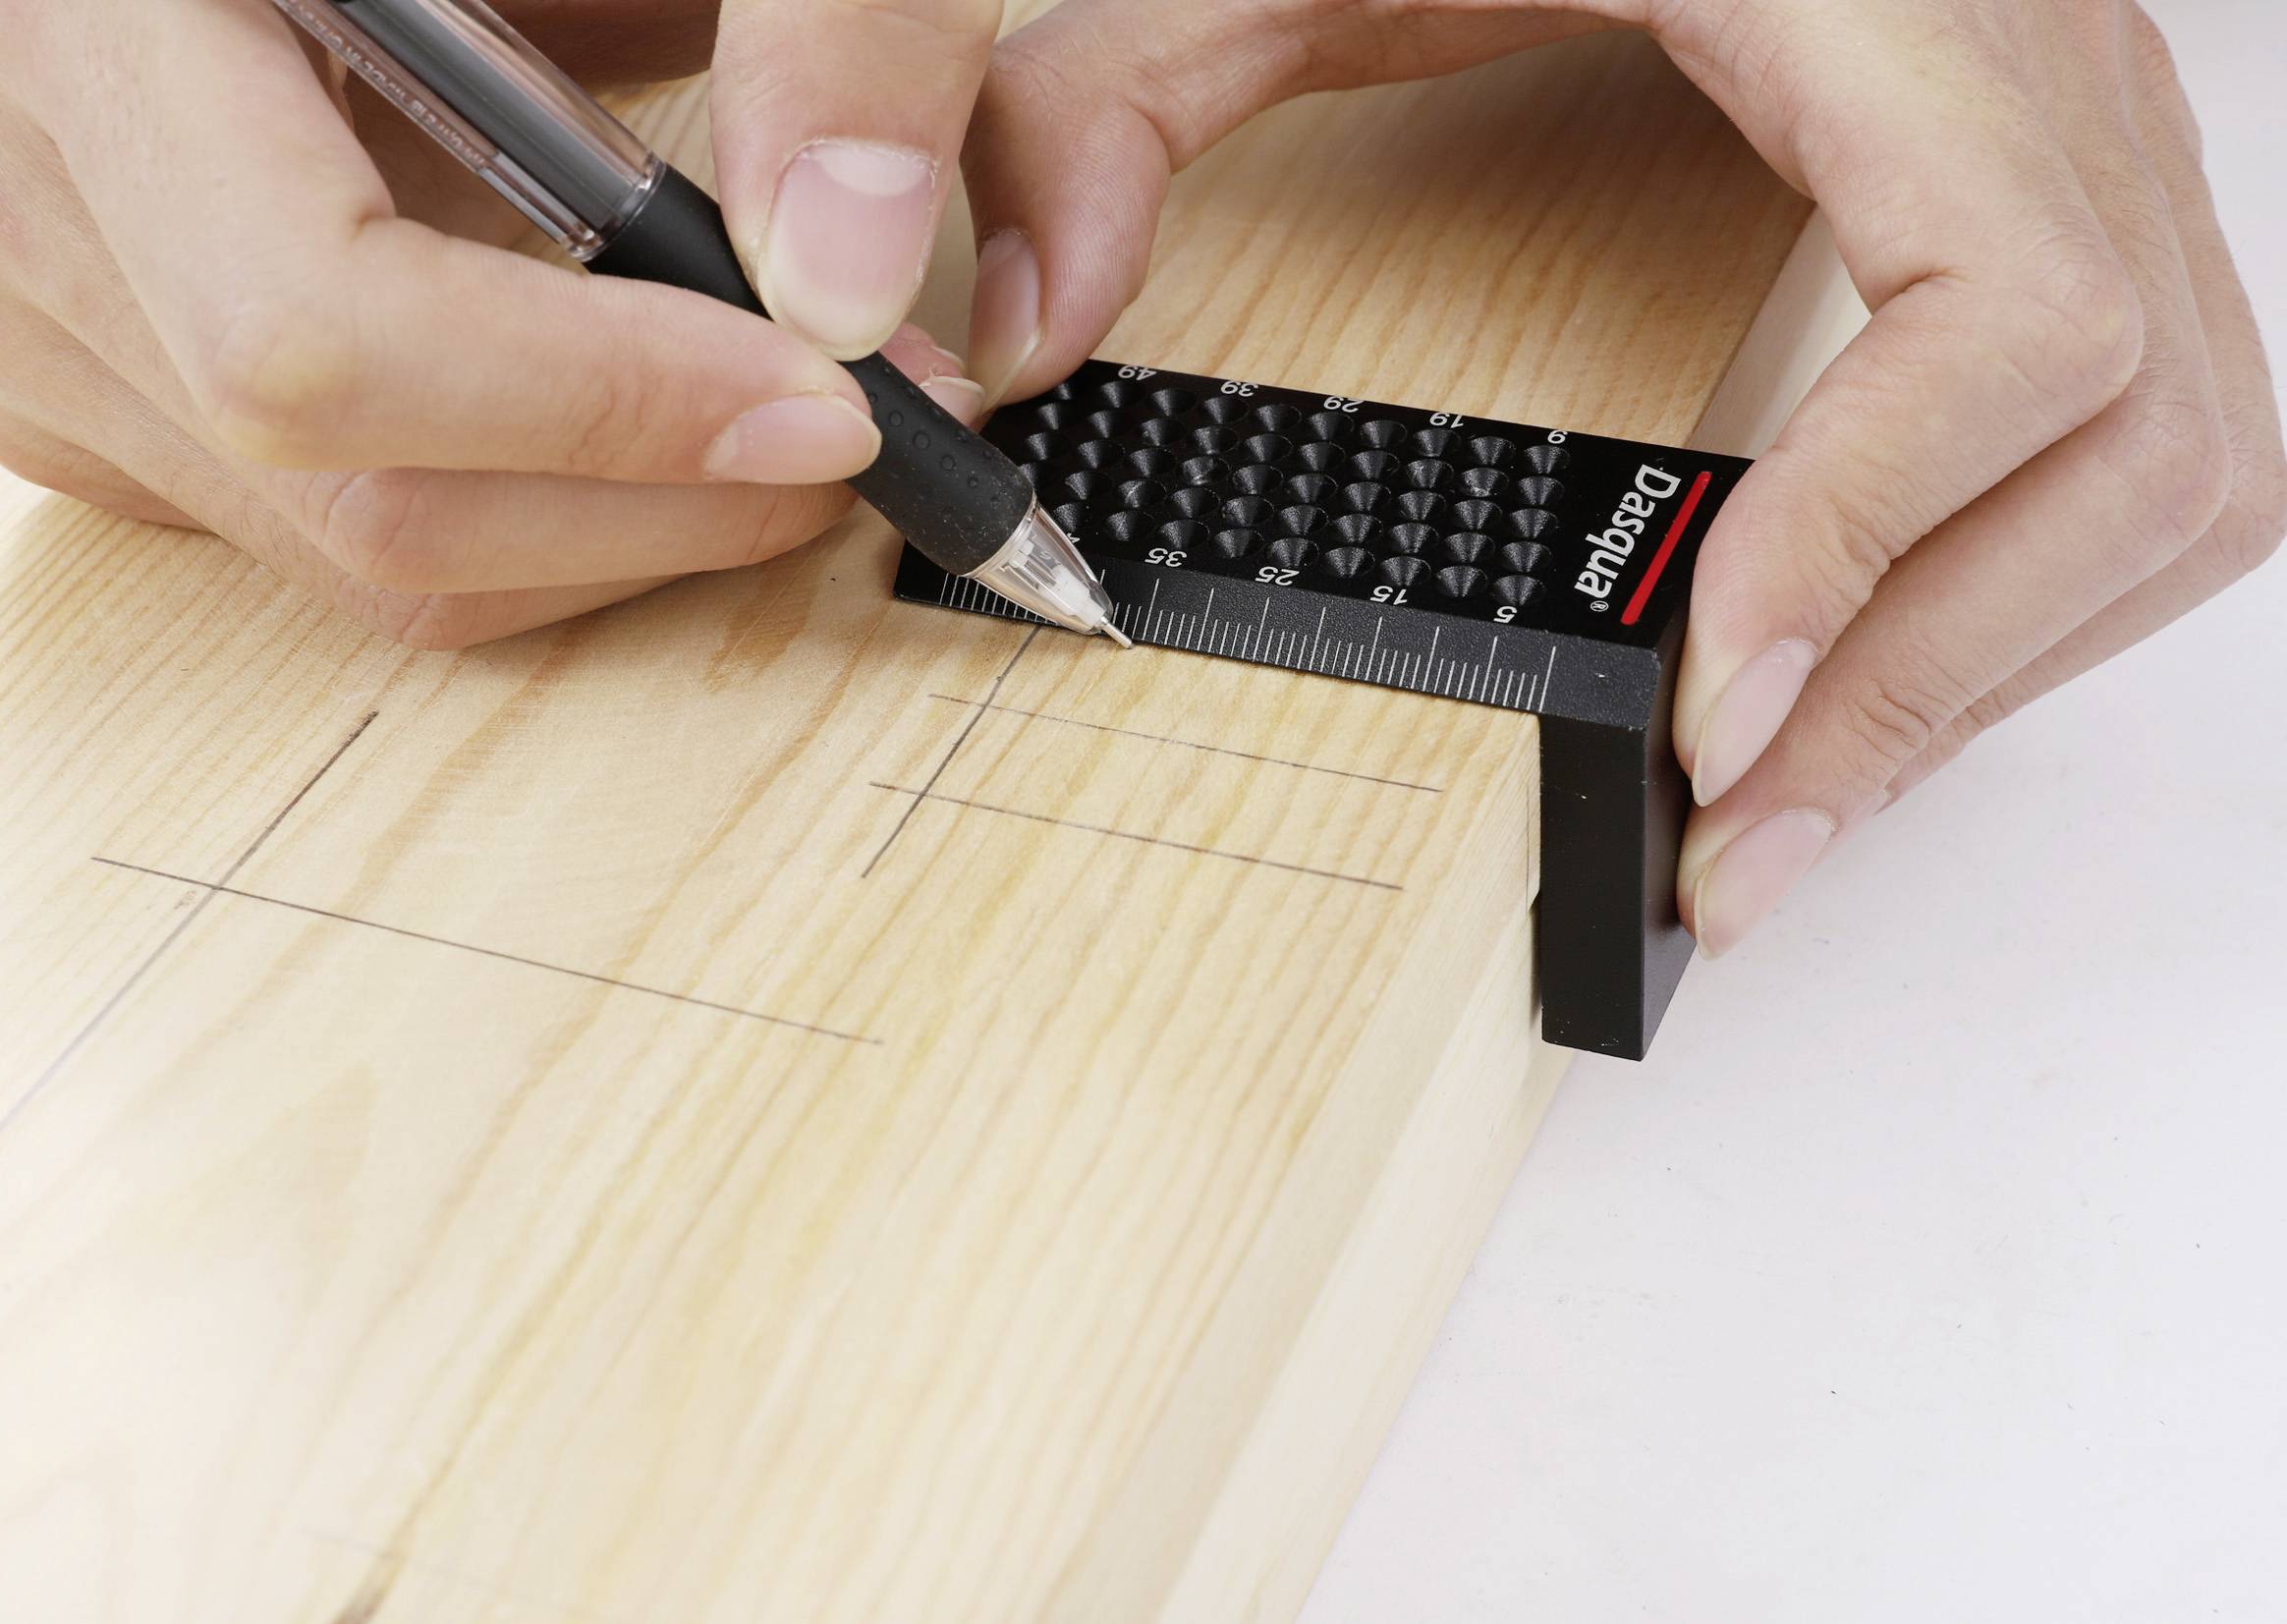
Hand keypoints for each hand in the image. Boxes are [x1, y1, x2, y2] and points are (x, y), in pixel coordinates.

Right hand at [0, 0, 984, 647]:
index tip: (821, 402)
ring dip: (616, 524)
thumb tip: (843, 287)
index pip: (319, 329)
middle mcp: (13, 187)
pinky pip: (335, 542)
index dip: (600, 406)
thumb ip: (806, 28)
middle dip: (660, 503)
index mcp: (93, 17)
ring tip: (765, 415)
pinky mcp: (91, 399)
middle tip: (853, 435)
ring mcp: (28, 317)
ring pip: (363, 555)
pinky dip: (529, 513)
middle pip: (359, 494)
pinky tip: (620, 415)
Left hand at [943, 0, 2284, 952]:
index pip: (2005, 308)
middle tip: (1732, 847)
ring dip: (1988, 669)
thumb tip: (1022, 335)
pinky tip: (1869, 681)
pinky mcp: (2098, 200)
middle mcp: (2051, 68)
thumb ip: (1107, 96)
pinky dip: (2028, 600)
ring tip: (1787, 811)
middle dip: (1922, 684)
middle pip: (2129, 445)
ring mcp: (2104, 141)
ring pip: (2177, 473)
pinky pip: (2156, 448)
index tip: (1710, 703)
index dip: (1872, 525)